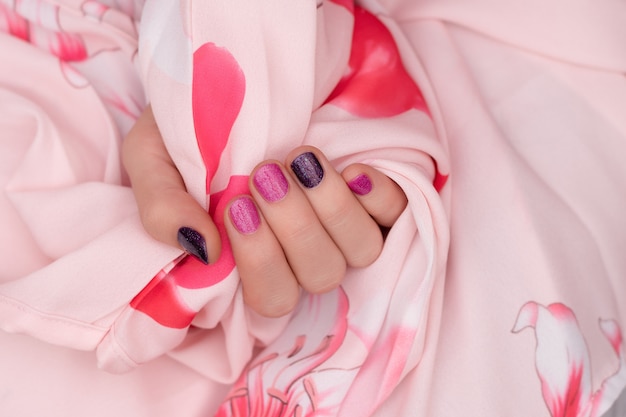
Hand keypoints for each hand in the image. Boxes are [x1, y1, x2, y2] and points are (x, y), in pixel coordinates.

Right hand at [123, 106, 406, 316]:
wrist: (230, 74)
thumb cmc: (189, 125)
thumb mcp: (152, 156)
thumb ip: (161, 207)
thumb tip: (202, 250)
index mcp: (250, 257)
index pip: (271, 298)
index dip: (262, 264)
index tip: (238, 207)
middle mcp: (302, 248)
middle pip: (319, 275)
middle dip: (295, 229)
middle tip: (266, 175)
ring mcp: (341, 222)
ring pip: (361, 249)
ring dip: (332, 208)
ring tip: (301, 161)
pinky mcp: (372, 193)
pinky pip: (398, 212)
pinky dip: (378, 195)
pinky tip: (351, 168)